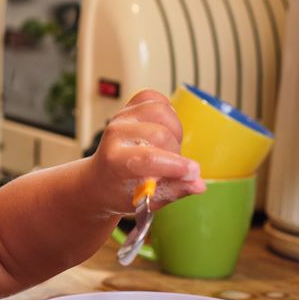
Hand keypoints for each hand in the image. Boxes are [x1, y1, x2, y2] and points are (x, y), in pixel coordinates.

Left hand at [91, 89, 202, 216]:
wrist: (100, 179)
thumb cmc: (121, 191)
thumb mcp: (145, 202)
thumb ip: (173, 190)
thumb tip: (198, 185)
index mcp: (114, 160)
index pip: (149, 158)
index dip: (175, 165)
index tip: (193, 173)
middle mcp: (115, 134)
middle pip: (160, 134)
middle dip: (176, 152)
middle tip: (173, 166)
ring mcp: (122, 117)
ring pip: (161, 110)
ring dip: (174, 130)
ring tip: (168, 147)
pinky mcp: (129, 107)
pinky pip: (156, 98)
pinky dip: (167, 111)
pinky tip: (164, 129)